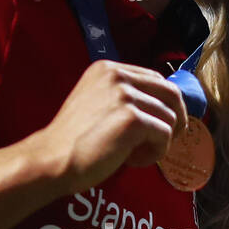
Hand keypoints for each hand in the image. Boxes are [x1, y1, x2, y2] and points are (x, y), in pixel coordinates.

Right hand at [35, 58, 189, 193]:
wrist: (52, 160)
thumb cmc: (73, 142)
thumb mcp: (96, 104)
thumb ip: (123, 98)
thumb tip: (163, 108)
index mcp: (107, 68)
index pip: (155, 78)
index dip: (165, 103)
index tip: (162, 124)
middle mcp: (117, 75)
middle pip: (171, 92)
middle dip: (176, 119)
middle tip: (165, 141)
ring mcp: (125, 95)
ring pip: (170, 118)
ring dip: (159, 141)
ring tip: (133, 155)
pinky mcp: (132, 118)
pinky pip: (164, 136)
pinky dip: (155, 153)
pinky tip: (132, 160)